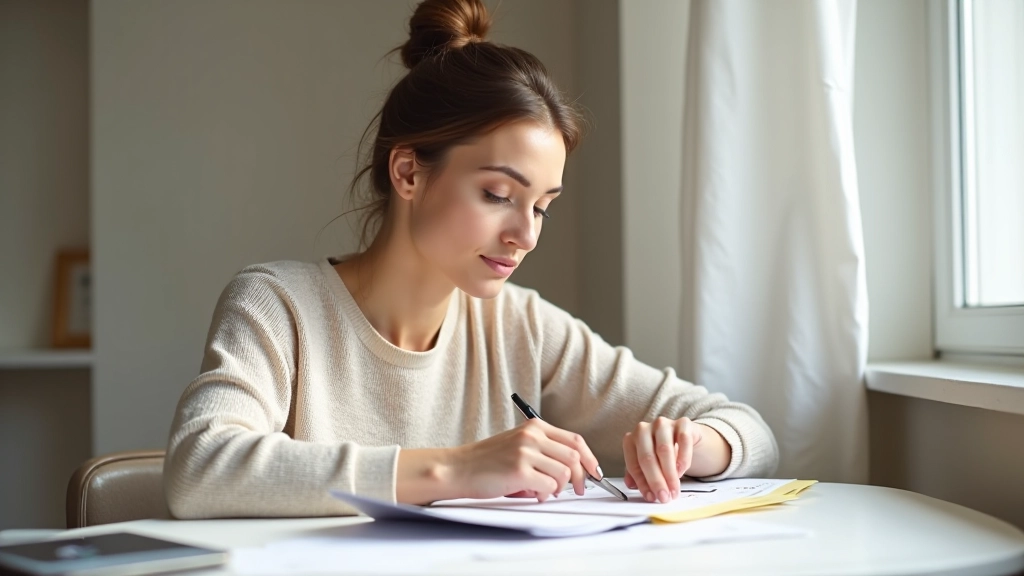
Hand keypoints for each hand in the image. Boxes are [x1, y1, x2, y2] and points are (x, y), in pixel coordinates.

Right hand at [450, 419, 600, 501]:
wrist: (458, 468)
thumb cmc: (486, 461)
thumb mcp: (518, 444)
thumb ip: (543, 450)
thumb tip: (573, 470)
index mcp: (534, 427)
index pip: (575, 440)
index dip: (589, 458)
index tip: (594, 472)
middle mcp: (532, 436)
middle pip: (574, 457)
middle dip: (582, 477)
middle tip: (579, 489)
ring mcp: (526, 452)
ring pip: (564, 474)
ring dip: (559, 488)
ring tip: (544, 491)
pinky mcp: (519, 471)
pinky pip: (549, 487)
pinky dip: (546, 495)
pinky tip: (533, 494)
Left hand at [622, 417, 717, 503]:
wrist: (682, 437)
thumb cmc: (660, 453)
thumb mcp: (646, 464)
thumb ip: (638, 474)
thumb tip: (631, 486)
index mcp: (631, 440)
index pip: (634, 464)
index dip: (642, 483)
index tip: (651, 497)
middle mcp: (644, 429)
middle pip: (647, 458)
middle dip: (656, 481)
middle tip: (664, 497)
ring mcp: (662, 424)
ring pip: (664, 450)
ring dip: (670, 474)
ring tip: (674, 489)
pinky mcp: (682, 423)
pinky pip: (683, 441)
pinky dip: (683, 459)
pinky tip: (682, 471)